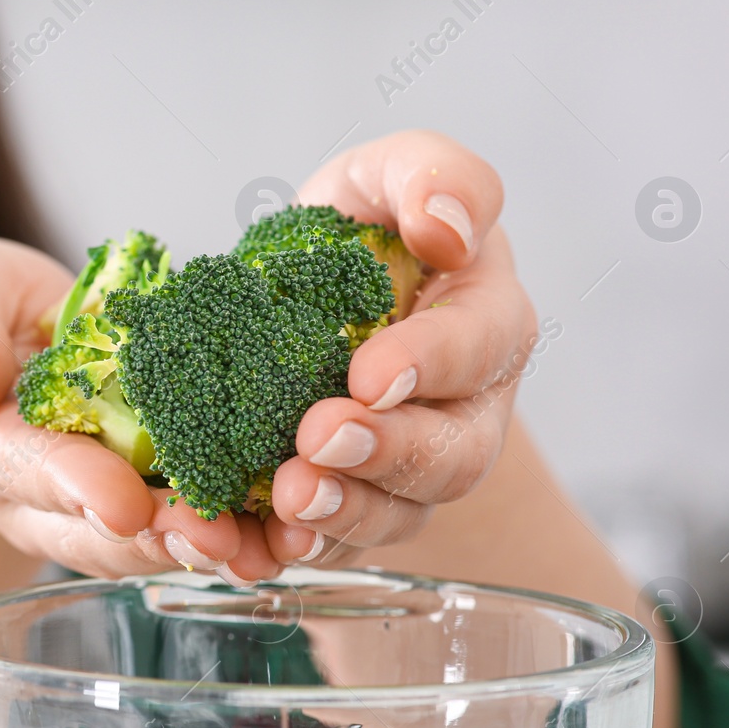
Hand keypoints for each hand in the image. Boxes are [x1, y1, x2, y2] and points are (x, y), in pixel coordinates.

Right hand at [0, 237, 282, 581]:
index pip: (27, 470)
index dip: (74, 487)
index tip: (120, 502)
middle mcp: (42, 497)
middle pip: (99, 530)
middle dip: (161, 534)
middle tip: (215, 537)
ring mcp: (99, 503)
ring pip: (153, 541)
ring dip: (214, 547)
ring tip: (270, 547)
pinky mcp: (152, 492)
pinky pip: (195, 518)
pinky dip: (246, 528)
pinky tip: (298, 526)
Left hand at [261, 130, 536, 568]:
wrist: (305, 304)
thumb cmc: (359, 235)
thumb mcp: (386, 178)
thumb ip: (431, 175)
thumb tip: (447, 224)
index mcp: (484, 323)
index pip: (481, 345)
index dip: (432, 363)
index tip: (369, 373)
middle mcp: (463, 412)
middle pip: (451, 455)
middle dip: (385, 454)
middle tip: (318, 440)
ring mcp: (407, 474)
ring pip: (395, 513)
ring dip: (341, 512)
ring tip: (286, 497)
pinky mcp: (350, 513)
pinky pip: (330, 548)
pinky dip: (286, 552)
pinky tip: (243, 544)